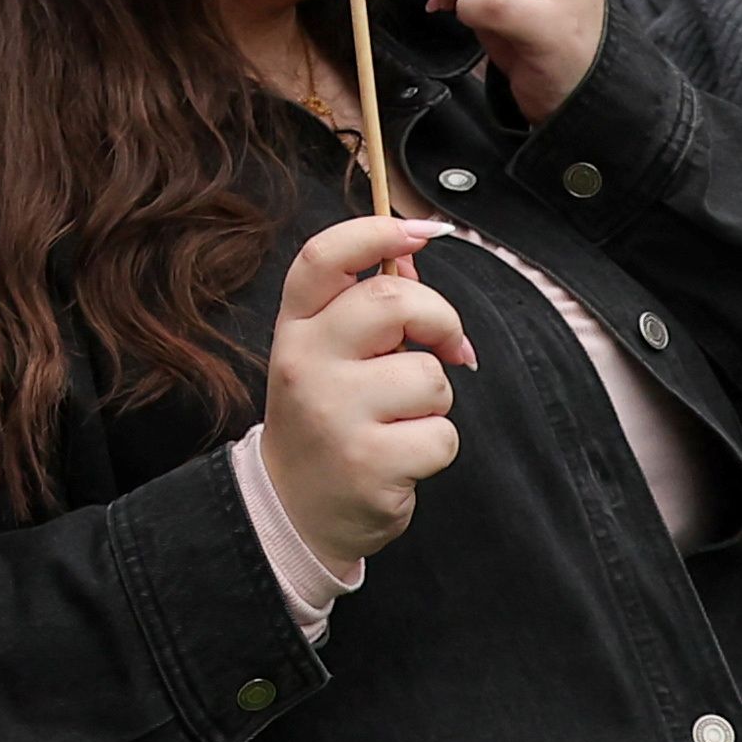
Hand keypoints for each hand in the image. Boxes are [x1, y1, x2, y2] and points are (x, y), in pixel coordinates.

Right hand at [257, 213, 469, 569]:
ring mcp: (335, 413)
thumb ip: (363, 307)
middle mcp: (307, 363)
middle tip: (447, 348)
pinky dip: (436, 447)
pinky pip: (442, 434)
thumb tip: (412, 254)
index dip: (377, 230)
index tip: (422, 231)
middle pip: (393, 301)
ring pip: (429, 376)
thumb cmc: (326, 421)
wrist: (295, 511)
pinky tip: (403, 458)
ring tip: (401, 420)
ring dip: (435, 400)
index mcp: (296, 329)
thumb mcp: (327, 356)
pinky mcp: (370, 462)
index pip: (324, 257)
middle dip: (441, 319)